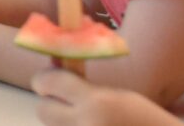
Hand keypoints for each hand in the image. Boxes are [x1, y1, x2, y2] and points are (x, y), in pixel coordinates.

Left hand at [32, 69, 179, 125]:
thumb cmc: (141, 117)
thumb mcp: (114, 94)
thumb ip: (81, 82)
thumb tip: (52, 64)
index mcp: (96, 102)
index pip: (48, 82)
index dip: (44, 79)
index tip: (49, 79)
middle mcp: (85, 123)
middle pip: (42, 109)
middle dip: (49, 102)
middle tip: (64, 101)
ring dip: (59, 120)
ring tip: (83, 117)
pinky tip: (87, 125)